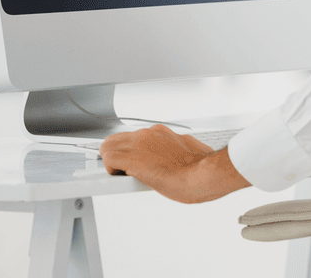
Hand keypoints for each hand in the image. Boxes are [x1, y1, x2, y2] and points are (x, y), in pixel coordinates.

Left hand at [99, 124, 249, 203]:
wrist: (202, 175)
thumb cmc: (200, 168)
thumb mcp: (190, 151)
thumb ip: (179, 149)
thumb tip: (182, 154)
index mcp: (161, 133)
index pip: (134, 136)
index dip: (129, 150)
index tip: (131, 161)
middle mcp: (148, 135)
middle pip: (116, 139)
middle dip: (116, 154)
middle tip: (121, 169)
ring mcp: (139, 146)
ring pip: (108, 146)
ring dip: (111, 161)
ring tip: (120, 175)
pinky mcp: (133, 160)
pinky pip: (108, 159)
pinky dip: (110, 170)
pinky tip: (120, 177)